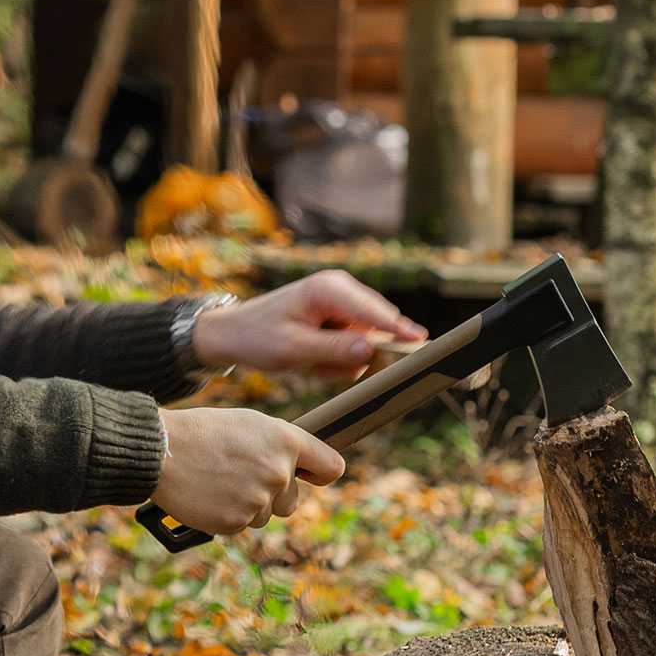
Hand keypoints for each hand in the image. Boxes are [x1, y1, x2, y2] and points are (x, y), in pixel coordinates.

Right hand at [150, 408, 346, 534]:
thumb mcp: (248, 424)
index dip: (321, 474)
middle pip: (291, 502)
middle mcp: (278, 473)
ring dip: (246, 506)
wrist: (160, 450)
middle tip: (239, 476)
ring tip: (217, 482)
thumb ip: (279, 445)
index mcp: (286, 442)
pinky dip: (224, 515)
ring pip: (263, 516)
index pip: (331, 467)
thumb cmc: (201, 431)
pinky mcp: (234, 523)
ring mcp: (257, 501)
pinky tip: (207, 495)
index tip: (312, 476)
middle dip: (271, 495)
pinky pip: (238, 525)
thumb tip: (297, 467)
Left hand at [192, 271, 426, 378]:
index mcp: (329, 289)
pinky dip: (337, 358)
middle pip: (377, 327)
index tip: (423, 344)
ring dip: (343, 360)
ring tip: (311, 362)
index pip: (375, 312)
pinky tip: (313, 359)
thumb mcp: (292, 349)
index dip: (399, 331)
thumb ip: (332, 350)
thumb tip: (370, 351)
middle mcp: (341, 288)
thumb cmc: (256, 337)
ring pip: (366, 341)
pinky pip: (354, 344)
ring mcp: (341, 302)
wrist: (232, 335)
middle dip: (356, 354)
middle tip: (320, 367)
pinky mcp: (339, 316)